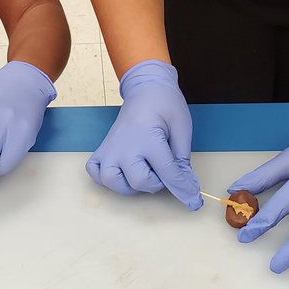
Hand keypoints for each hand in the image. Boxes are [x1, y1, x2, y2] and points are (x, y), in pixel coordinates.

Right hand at [86, 60, 201, 209]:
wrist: (145, 88)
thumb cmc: (165, 104)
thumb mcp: (182, 127)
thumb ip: (182, 159)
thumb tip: (186, 186)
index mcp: (148, 138)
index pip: (167, 173)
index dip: (183, 188)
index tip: (193, 200)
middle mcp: (125, 146)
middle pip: (139, 182)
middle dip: (157, 182)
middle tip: (163, 167)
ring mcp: (110, 148)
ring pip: (113, 182)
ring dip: (130, 185)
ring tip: (142, 172)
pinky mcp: (102, 148)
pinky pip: (95, 172)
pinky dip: (105, 177)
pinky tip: (120, 171)